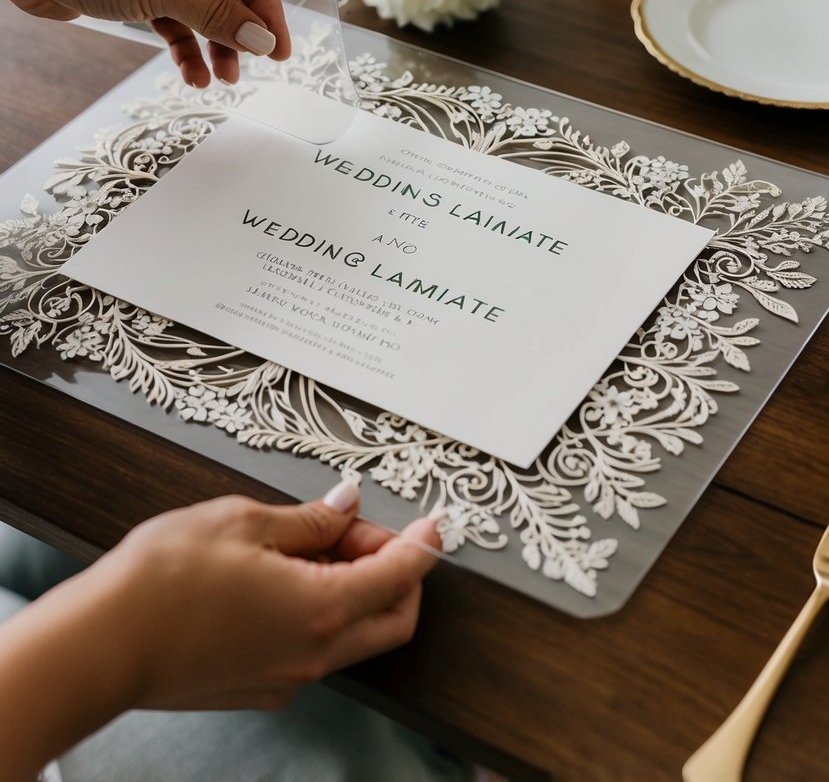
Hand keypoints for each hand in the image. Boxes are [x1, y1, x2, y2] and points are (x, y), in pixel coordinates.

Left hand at [0, 0, 289, 86]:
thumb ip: (217, 16)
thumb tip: (262, 39)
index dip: (267, 8)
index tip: (280, 47)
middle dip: (236, 31)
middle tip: (250, 66)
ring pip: (198, 5)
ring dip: (210, 42)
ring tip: (220, 78)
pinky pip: (171, 13)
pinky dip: (181, 41)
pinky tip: (190, 72)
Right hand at [0, 484, 440, 775]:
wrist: (102, 644)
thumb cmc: (163, 580)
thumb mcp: (243, 521)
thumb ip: (309, 518)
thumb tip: (346, 505)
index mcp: (321, 610)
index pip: (400, 576)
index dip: (423, 544)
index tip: (435, 522)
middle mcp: (313, 655)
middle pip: (392, 618)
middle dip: (395, 571)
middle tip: (359, 526)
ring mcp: (286, 679)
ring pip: (353, 634)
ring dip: (354, 588)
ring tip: (312, 541)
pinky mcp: (258, 687)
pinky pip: (315, 649)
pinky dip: (321, 610)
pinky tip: (285, 574)